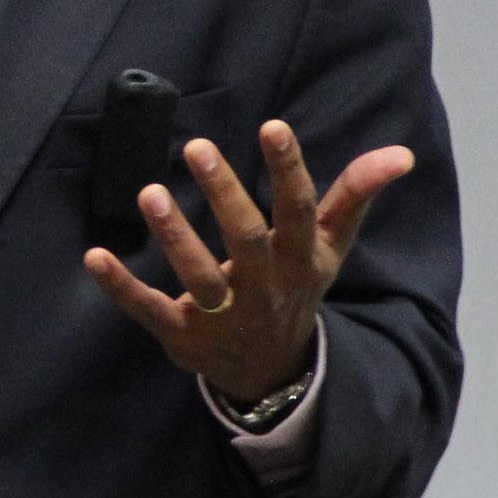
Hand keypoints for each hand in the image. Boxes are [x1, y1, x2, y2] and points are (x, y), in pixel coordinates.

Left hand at [83, 119, 412, 403]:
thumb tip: (402, 153)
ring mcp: (221, 315)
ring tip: (150, 192)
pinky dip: (121, 285)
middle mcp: (263, 288)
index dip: (289, 169)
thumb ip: (356, 194)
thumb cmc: (297, 286)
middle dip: (224, 194)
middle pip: (246, 240)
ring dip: (175, 236)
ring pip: (199, 277)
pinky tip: (95, 255)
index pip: (298, 210)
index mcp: (298, 259)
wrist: (272, 371)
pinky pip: (148, 309)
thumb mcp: (330, 246)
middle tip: (199, 147)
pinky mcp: (181, 335)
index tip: (272, 126)